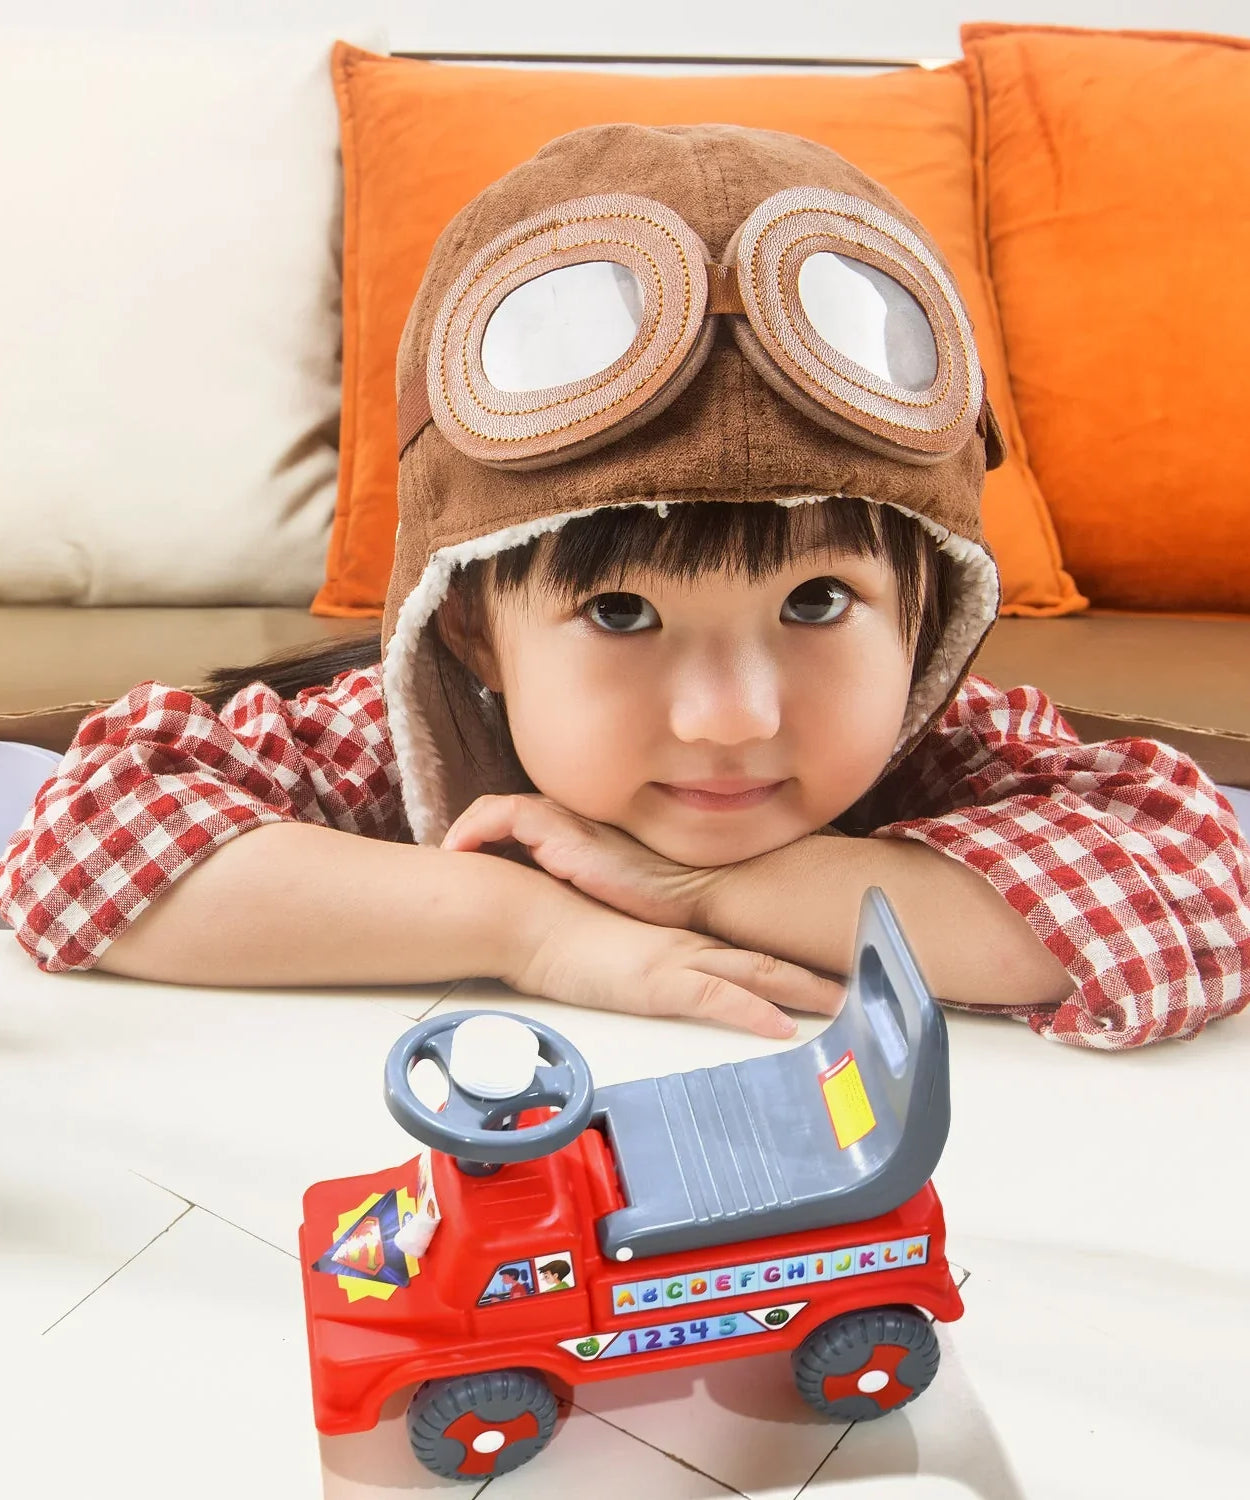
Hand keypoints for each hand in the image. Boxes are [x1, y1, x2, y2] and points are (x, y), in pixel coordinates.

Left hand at [441, 793, 717, 930]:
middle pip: (498, 810)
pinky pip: (501, 815)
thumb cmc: (655, 905)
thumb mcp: (603, 896)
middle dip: (467, 834)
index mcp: (577, 830)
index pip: (516, 820)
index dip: (484, 838)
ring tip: (446, 858)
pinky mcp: (562, 831)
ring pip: (494, 807)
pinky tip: (458, 852)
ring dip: (464, 831)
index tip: (462, 867)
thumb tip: (538, 921)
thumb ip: (573, 893)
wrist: (692, 893)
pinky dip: (474, 830)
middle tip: (445, 865)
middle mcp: (568, 817)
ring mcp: (565, 820)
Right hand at [503, 897, 844, 1040]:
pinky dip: (751, 1012)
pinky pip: (715, 998)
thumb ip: (644, 958)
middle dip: (815, 974)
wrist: (533, 920)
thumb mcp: (615, 951)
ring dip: (802, 990)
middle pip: (767, 957)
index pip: (749, 945)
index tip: (826, 963)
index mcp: (684, 936)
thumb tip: (659, 972)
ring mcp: (678, 960)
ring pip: (756, 973)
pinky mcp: (658, 981)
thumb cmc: (563, 932)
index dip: (791, 954)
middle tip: (858, 984)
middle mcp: (691, 943)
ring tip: (844, 1006)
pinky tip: (781, 1028)